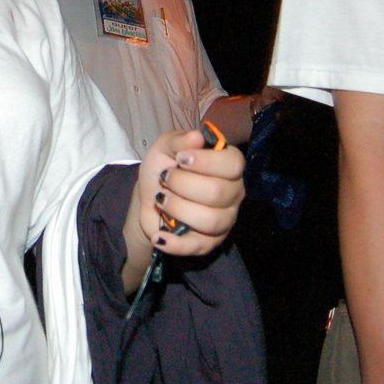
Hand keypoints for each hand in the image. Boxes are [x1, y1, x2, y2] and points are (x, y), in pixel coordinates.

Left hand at [133, 129, 244, 257]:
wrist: (149, 198)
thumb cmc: (163, 168)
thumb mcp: (165, 147)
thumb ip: (179, 141)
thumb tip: (197, 137)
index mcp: (227, 165)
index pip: (234, 163)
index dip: (206, 161)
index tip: (181, 159)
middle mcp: (232, 193)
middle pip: (218, 192)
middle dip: (183, 184)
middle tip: (166, 179)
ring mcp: (224, 220)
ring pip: (210, 220)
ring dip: (178, 208)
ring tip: (161, 200)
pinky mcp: (209, 243)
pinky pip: (198, 246)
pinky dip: (175, 243)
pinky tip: (160, 235)